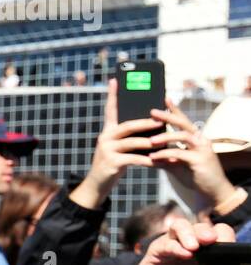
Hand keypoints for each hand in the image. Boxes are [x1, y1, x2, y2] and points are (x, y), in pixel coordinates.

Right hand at [70, 78, 157, 209]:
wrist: (98, 184)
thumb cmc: (114, 163)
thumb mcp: (120, 148)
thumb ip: (131, 137)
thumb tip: (154, 126)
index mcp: (108, 131)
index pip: (110, 110)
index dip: (113, 95)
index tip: (115, 80)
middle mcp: (105, 138)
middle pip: (127, 126)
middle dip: (145, 123)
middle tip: (160, 120)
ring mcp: (106, 150)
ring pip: (132, 143)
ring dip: (151, 143)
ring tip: (165, 143)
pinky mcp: (111, 163)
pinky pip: (135, 159)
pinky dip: (150, 161)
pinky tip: (161, 162)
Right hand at [131, 218, 240, 264]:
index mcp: (210, 252)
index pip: (221, 234)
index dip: (226, 238)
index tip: (229, 250)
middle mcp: (193, 244)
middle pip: (203, 227)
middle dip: (208, 232)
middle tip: (211, 240)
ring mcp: (174, 244)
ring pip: (182, 226)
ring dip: (189, 233)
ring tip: (194, 246)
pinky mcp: (157, 250)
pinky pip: (166, 242)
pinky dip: (174, 246)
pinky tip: (182, 254)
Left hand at [147, 100, 238, 207]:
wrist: (211, 191)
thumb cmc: (194, 175)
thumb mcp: (176, 164)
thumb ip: (162, 156)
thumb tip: (144, 153)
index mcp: (196, 138)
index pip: (184, 120)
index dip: (175, 110)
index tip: (165, 98)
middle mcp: (201, 140)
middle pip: (184, 123)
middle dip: (168, 116)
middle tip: (152, 112)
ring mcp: (203, 149)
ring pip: (184, 136)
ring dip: (166, 137)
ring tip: (150, 140)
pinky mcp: (201, 161)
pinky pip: (180, 154)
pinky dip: (165, 155)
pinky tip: (153, 157)